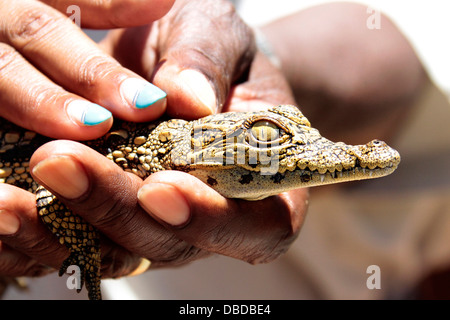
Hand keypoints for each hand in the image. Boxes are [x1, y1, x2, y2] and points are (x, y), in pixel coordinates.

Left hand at [0, 0, 307, 278]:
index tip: (163, 186)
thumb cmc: (220, 52)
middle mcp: (211, 220)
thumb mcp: (221, 37)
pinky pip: (79, 239)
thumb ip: (209, 64)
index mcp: (262, 188)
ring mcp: (161, 226)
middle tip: (61, 163)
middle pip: (172, 242)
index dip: (213, 219)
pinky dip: (41, 232)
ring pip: (117, 250)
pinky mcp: (116, 220)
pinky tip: (3, 207)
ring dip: (63, 230)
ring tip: (7, 200)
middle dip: (117, 210)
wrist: (189, 65)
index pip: (254, 228)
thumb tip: (190, 99)